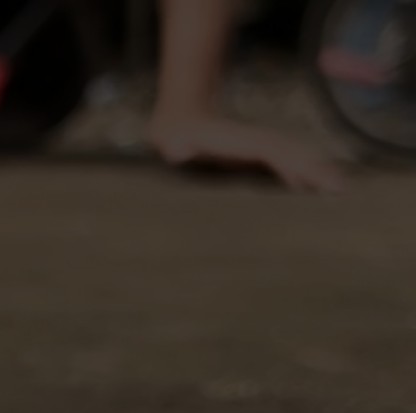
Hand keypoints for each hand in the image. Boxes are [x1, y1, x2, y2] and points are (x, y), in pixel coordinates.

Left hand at [148, 114, 344, 192]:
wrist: (181, 119)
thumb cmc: (174, 138)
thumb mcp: (172, 142)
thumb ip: (176, 148)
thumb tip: (177, 151)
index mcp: (242, 142)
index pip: (276, 153)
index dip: (296, 164)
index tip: (314, 177)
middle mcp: (258, 142)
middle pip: (294, 155)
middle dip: (317, 170)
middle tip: (342, 190)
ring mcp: (261, 147)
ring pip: (295, 159)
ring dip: (315, 173)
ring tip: (338, 191)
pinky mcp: (259, 155)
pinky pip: (286, 165)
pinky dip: (302, 175)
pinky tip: (313, 190)